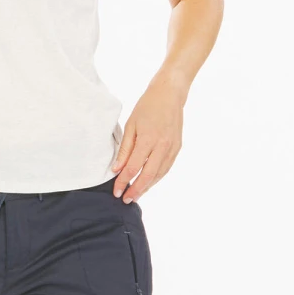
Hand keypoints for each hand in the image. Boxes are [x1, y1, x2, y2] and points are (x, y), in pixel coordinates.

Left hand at [112, 79, 183, 199]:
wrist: (170, 95)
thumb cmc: (147, 107)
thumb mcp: (131, 125)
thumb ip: (124, 149)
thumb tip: (116, 169)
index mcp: (149, 139)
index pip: (133, 167)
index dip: (123, 182)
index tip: (116, 191)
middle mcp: (163, 146)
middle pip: (148, 175)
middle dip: (136, 190)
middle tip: (125, 199)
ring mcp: (172, 148)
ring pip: (159, 174)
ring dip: (147, 187)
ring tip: (136, 195)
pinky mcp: (177, 147)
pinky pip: (166, 168)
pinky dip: (156, 178)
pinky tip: (148, 183)